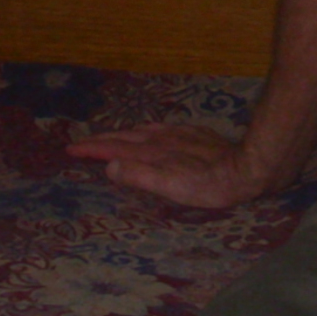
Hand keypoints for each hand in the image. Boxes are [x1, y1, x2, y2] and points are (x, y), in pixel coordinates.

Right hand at [68, 122, 277, 208]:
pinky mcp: (192, 134)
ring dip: (119, 134)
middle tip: (79, 144)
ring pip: (140, 131)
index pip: (114, 148)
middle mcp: (161, 139)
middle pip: (123, 136)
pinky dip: (141, 131)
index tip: (70, 149)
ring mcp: (177, 134)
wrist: (246, 168)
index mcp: (152, 152)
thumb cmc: (209, 185)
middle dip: (100, 139)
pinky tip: (146, 133)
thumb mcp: (171, 186)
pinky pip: (158, 129)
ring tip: (106, 138)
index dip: (91, 149)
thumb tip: (108, 166)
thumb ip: (139, 176)